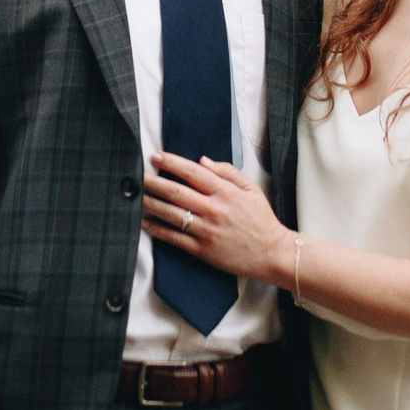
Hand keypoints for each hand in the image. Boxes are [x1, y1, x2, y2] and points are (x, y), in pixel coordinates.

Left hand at [143, 152, 292, 285]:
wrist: (271, 253)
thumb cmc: (261, 219)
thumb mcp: (251, 189)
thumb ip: (227, 172)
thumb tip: (202, 161)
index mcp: (225, 192)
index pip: (192, 172)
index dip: (171, 163)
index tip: (156, 157)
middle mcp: (213, 209)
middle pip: (176, 192)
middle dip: (153, 182)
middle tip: (138, 175)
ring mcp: (206, 231)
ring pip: (171, 214)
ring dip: (151, 203)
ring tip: (137, 196)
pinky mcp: (202, 250)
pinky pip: (174, 238)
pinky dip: (158, 230)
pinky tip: (145, 222)